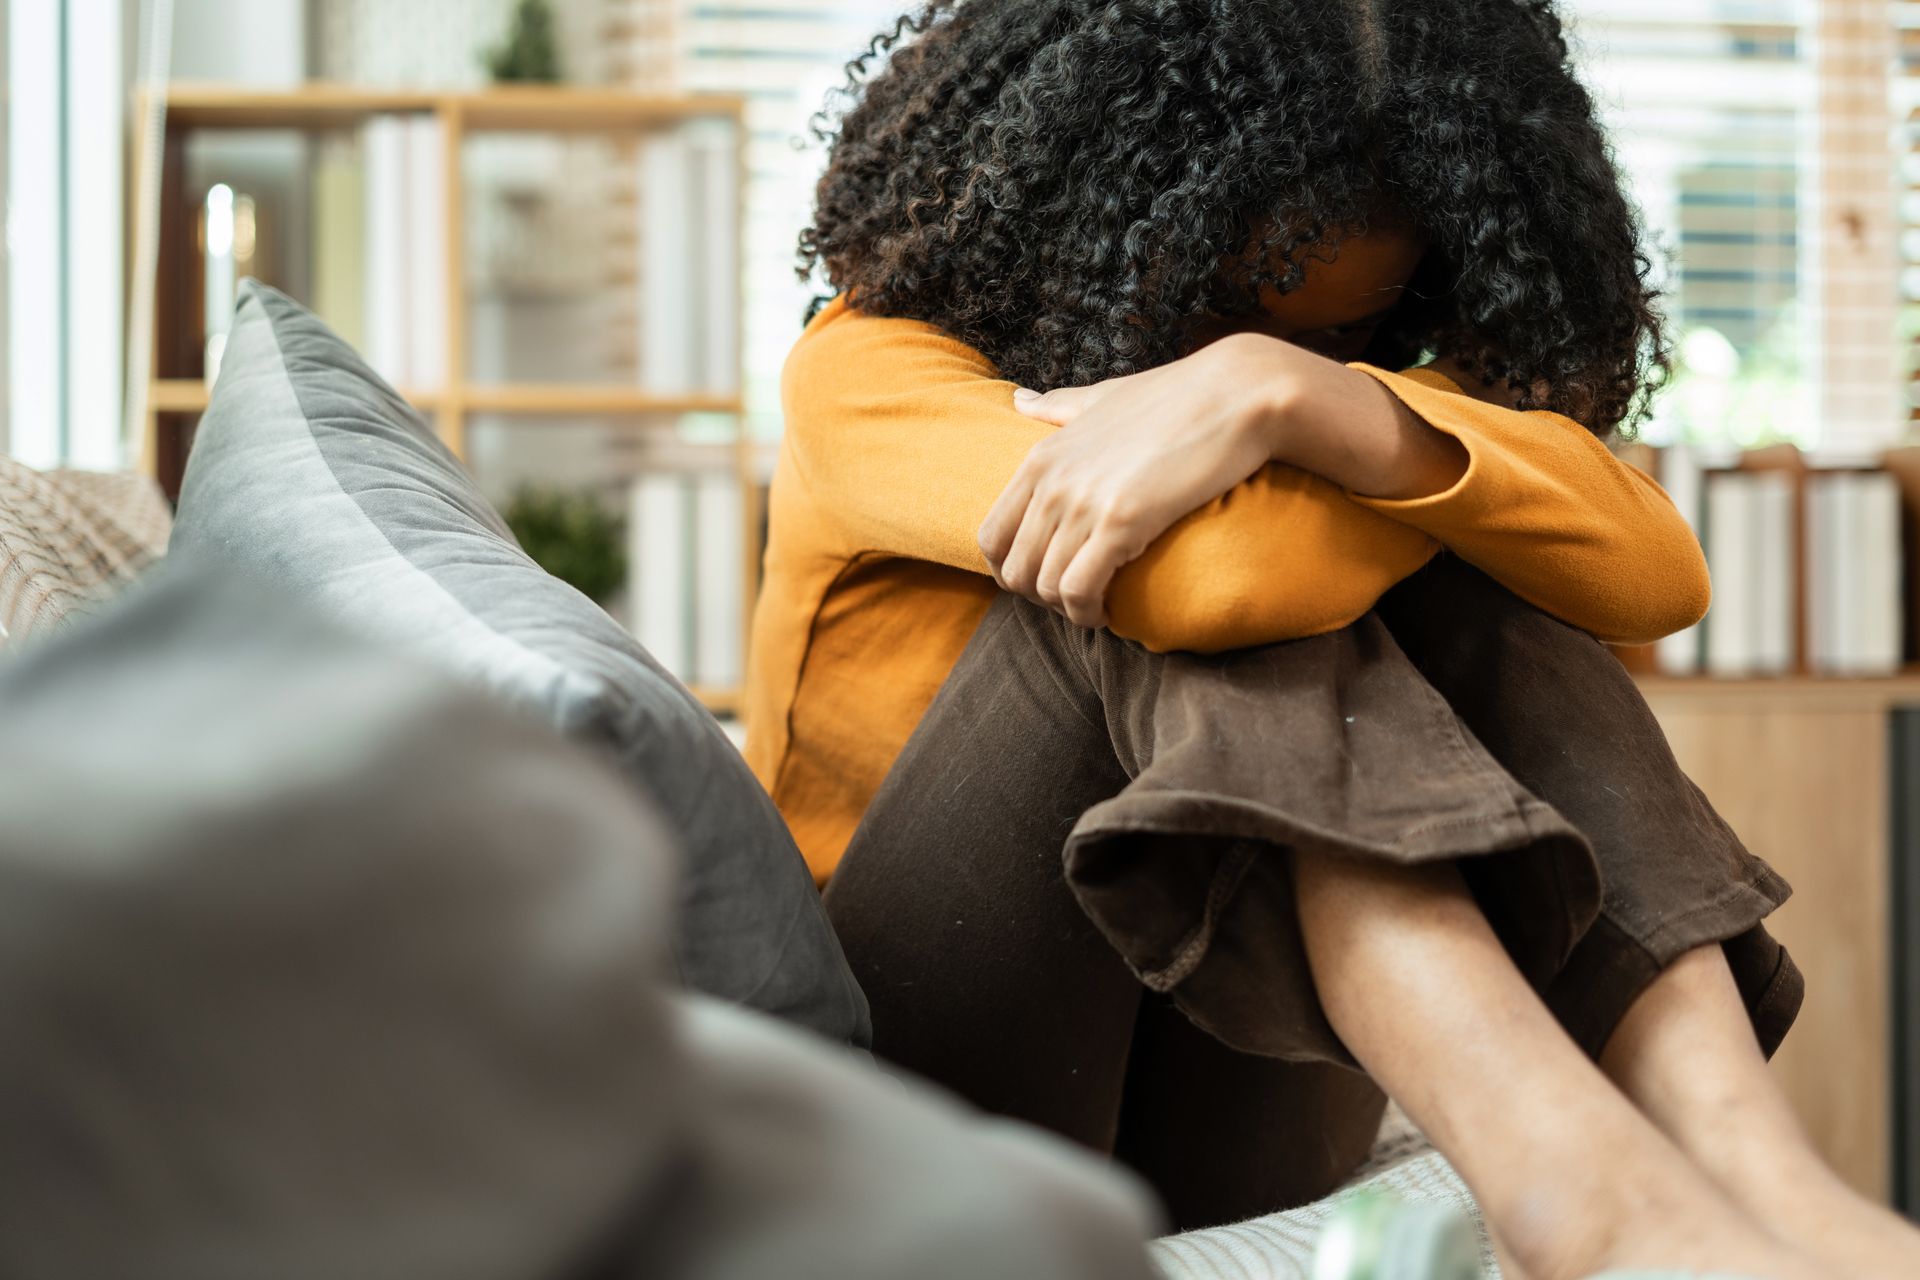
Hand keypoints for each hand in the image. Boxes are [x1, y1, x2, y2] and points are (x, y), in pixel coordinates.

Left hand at [978, 334, 1292, 627]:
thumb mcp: (1102, 397)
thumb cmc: (1176, 396)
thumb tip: (1019, 400)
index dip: (1012, 571)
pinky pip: (1078, 591)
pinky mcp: (1120, 523)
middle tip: (1075, 599)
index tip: (1047, 578)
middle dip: (1040, 597)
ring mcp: (1082, 502)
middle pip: (1014, 571)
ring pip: (1045, 587)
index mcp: (1040, 458)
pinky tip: (1110, 613)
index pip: (991, 537)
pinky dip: (1087, 613)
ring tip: (1096, 607)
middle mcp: (1052, 481)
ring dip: (1068, 609)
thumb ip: (1058, 406)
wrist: (1235, 394)